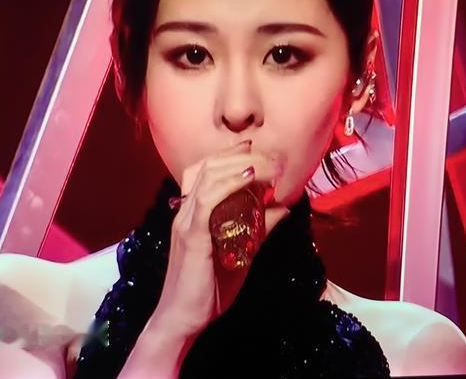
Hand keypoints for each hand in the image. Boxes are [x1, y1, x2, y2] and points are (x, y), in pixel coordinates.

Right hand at [147, 140, 283, 340]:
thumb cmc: (208, 290)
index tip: (254, 146)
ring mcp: (185, 223)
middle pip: (207, 166)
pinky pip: (207, 201)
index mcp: (192, 214)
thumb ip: (258, 229)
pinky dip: (227, 184)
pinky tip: (248, 178)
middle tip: (268, 154)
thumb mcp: (242, 253)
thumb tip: (282, 208)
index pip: (205, 171)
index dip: (228, 154)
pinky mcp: (191, 236)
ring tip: (265, 163)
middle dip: (239, 154)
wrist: (183, 319)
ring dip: (238, 164)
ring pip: (207, 177)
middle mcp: (185, 212)